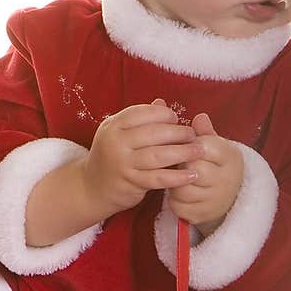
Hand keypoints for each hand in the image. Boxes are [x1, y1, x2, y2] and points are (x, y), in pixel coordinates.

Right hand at [80, 99, 202, 220]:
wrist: (92, 187)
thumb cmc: (111, 156)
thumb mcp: (119, 134)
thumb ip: (139, 119)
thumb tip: (162, 103)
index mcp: (113, 125)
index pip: (141, 113)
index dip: (163, 114)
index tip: (176, 119)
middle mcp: (115, 142)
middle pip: (153, 133)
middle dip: (178, 133)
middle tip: (193, 135)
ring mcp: (122, 163)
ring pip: (158, 155)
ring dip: (182, 153)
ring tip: (198, 151)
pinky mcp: (130, 183)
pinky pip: (158, 178)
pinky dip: (177, 177)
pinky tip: (192, 176)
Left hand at [167, 112, 242, 233]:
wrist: (229, 198)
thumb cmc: (216, 165)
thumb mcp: (216, 145)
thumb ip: (205, 132)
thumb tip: (199, 117)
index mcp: (230, 158)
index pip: (204, 146)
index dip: (189, 144)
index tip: (186, 144)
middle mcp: (225, 180)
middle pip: (192, 168)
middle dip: (180, 163)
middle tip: (178, 161)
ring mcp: (214, 201)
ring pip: (182, 188)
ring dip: (173, 181)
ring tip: (177, 176)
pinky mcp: (201, 215)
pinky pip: (177, 205)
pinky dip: (173, 198)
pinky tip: (177, 191)